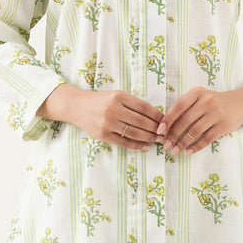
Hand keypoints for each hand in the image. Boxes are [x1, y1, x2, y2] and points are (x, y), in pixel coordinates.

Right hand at [38, 85, 162, 149]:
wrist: (76, 106)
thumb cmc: (100, 100)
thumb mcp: (116, 95)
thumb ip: (133, 104)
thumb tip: (156, 116)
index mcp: (119, 96)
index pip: (144, 107)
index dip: (157, 115)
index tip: (166, 121)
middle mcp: (113, 109)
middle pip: (141, 121)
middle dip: (156, 128)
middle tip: (165, 133)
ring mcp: (107, 123)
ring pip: (134, 133)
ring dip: (149, 138)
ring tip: (158, 140)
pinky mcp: (103, 135)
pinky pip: (124, 142)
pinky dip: (137, 145)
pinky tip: (146, 147)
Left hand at [159, 86, 242, 153]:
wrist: (241, 103)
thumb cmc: (214, 102)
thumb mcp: (200, 98)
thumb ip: (186, 108)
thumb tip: (166, 126)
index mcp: (197, 92)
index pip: (178, 106)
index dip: (167, 119)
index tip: (159, 131)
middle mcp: (207, 101)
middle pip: (185, 121)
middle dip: (173, 135)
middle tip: (165, 145)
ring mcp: (216, 114)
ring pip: (194, 132)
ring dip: (182, 143)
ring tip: (174, 150)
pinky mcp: (223, 126)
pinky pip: (206, 139)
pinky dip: (195, 147)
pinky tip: (187, 152)